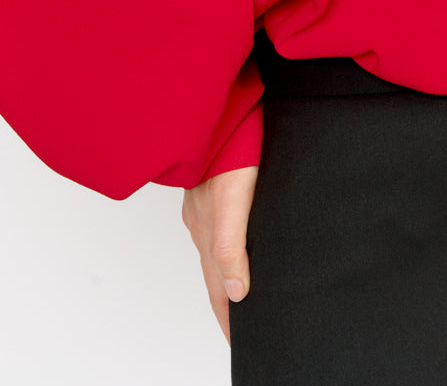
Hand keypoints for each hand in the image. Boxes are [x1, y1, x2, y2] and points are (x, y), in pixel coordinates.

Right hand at [181, 163, 258, 344]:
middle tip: (242, 328)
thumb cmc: (228, 145)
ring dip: (228, 275)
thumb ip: (231, 244)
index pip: (218, 289)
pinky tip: (240, 240)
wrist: (220, 104)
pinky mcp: (214, 185)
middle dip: (227, 303)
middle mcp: (203, 222)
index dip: (228, 318)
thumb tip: (236, 292)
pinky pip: (222, 225)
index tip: (238, 343)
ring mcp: (207, 204)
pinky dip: (230, 245)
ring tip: (242, 293)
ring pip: (218, 249)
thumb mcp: (233, 198)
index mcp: (207, 233)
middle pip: (216, 273)